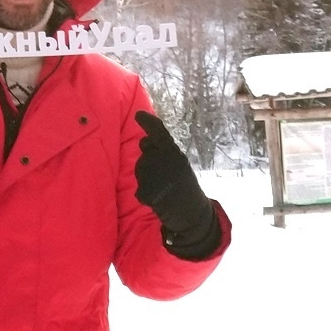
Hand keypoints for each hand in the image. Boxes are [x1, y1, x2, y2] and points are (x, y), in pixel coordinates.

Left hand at [133, 110, 220, 258]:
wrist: (193, 215)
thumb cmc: (186, 188)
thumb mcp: (180, 165)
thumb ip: (163, 152)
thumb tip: (143, 140)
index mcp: (175, 153)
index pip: (159, 132)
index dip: (148, 122)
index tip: (138, 115)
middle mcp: (166, 161)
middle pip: (145, 152)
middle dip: (148, 159)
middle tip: (163, 174)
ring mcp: (156, 176)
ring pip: (140, 170)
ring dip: (147, 178)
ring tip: (163, 188)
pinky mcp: (149, 191)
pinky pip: (140, 190)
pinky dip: (146, 195)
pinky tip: (158, 200)